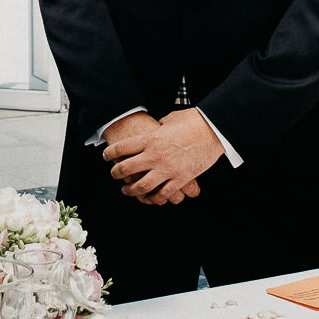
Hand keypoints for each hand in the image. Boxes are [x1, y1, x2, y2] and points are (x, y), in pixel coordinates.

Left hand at [103, 108, 218, 204]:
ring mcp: (167, 168)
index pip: (121, 148)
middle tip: (114, 174)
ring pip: (142, 186)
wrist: (213, 129)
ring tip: (127, 190)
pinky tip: (150, 197)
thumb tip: (154, 128)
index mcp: (150, 138)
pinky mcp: (180, 178)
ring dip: (131, 190)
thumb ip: (158, 127)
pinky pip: (163, 194)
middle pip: (126, 169)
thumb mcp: (169, 119)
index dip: (110, 153)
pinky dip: (154, 198)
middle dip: (116, 173)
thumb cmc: (193, 121)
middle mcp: (155, 155)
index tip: (106, 156)